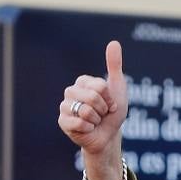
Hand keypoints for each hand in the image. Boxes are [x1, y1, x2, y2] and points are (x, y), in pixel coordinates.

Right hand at [58, 40, 127, 179]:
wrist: (108, 136)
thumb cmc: (112, 113)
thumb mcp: (118, 88)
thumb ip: (114, 66)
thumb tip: (114, 42)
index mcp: (83, 81)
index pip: (100, 86)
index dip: (109, 98)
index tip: (109, 104)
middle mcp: (71, 91)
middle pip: (93, 97)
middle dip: (103, 109)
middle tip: (102, 114)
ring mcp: (65, 106)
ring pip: (86, 110)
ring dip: (97, 119)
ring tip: (94, 121)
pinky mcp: (62, 121)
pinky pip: (79, 123)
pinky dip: (89, 128)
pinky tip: (88, 129)